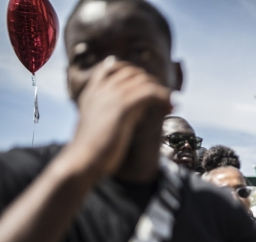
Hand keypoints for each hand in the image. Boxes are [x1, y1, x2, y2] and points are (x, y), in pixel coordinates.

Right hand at [70, 57, 171, 177]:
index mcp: (92, 92)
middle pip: (132, 72)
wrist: (83, 160)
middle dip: (151, 82)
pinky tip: (169, 109)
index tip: (148, 87)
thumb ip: (115, 113)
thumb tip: (138, 110)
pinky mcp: (123, 106)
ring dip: (161, 91)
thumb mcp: (102, 125)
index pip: (111, 66)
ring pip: (144, 80)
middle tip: (164, 98)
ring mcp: (111, 96)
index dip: (133, 73)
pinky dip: (163, 97)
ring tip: (171, 105)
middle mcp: (101, 90)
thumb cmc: (94, 150)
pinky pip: (150, 92)